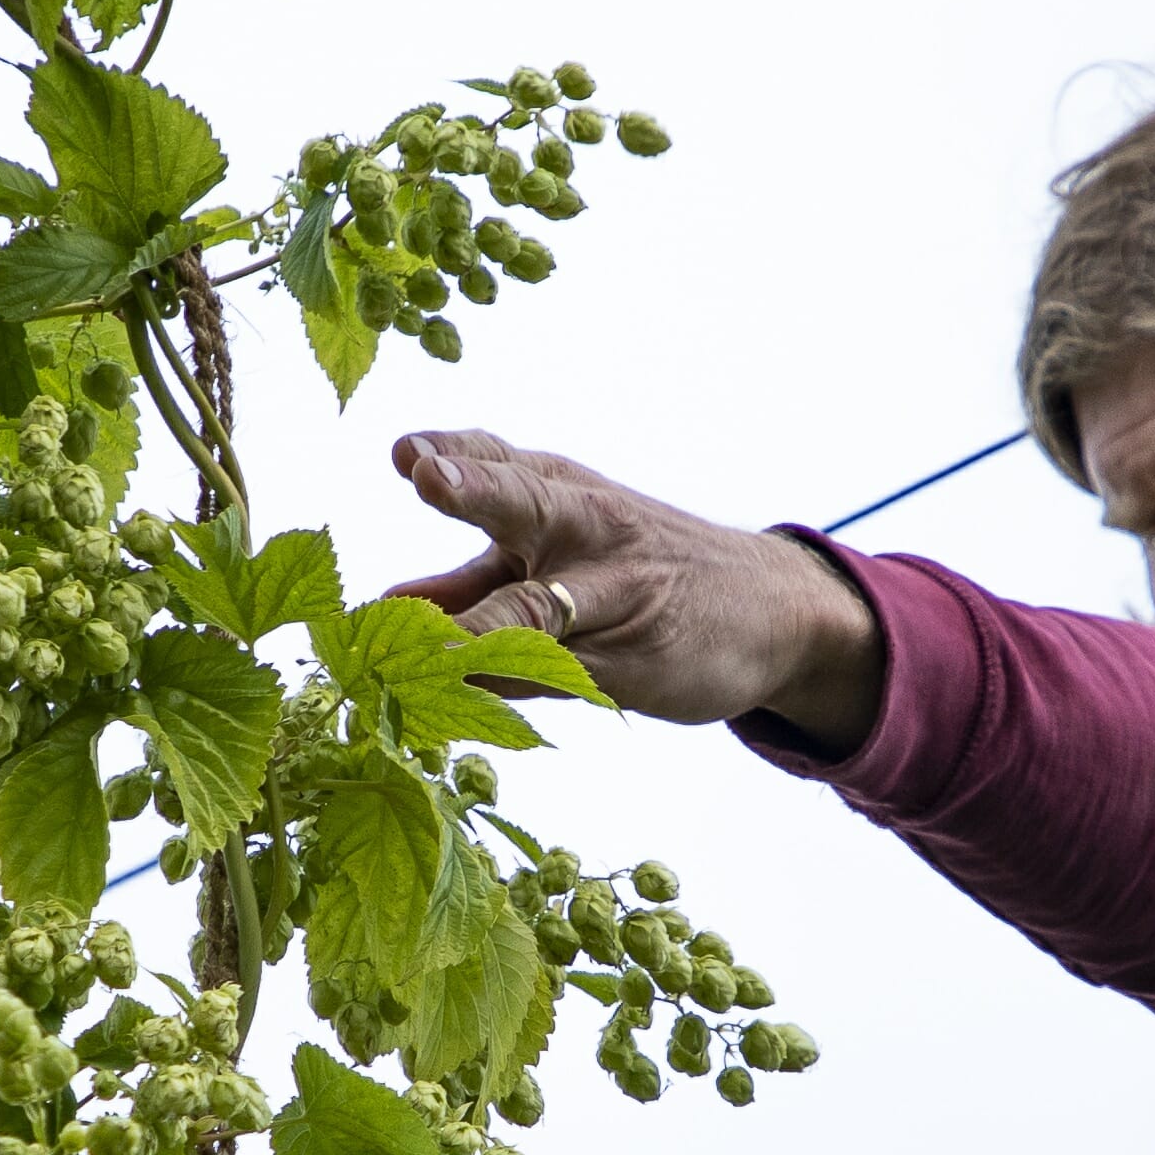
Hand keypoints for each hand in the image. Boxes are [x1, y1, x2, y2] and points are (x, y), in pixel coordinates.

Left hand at [386, 430, 887, 741]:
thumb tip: (381, 604)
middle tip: (428, 475)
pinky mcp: (630, 664)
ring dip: (477, 625)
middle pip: (524, 505)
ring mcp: (611, 597)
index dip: (452, 452)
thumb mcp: (560, 558)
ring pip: (534, 610)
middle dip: (475, 490)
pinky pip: (555, 678)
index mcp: (559, 491)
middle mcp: (585, 529)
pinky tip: (453, 702)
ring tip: (420, 641)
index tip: (407, 452)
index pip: (498, 459)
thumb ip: (469, 583)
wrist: (773, 611)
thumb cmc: (636, 576)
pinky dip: (503, 688)